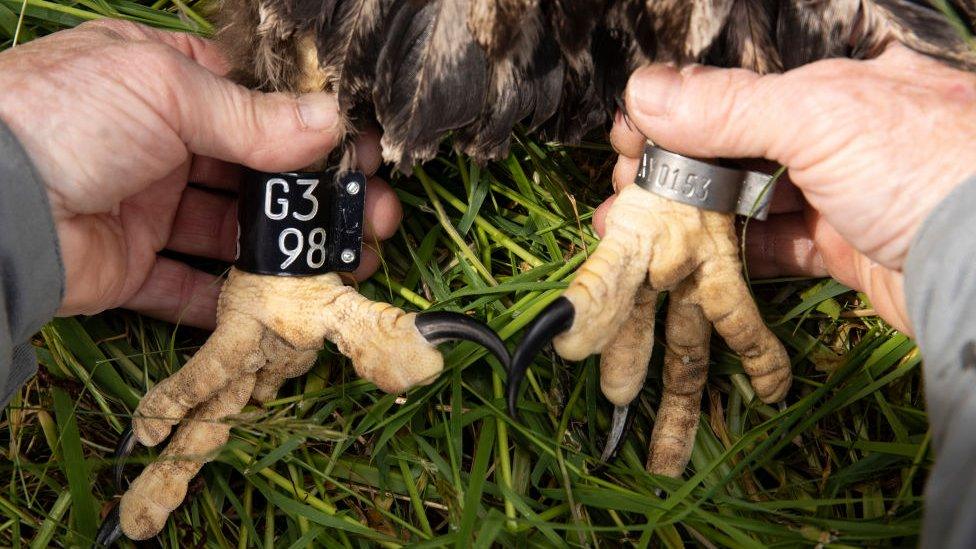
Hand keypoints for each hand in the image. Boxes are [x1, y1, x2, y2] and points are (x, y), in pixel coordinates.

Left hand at [0, 20, 401, 327]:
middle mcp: (160, 145)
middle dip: (315, 198)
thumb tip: (331, 120)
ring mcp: (146, 207)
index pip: (255, 105)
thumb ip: (252, 115)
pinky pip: (189, 287)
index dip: (310, 129)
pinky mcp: (130, 267)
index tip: (359, 153)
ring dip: (288, 250)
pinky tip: (283, 305)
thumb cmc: (66, 117)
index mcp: (165, 86)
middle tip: (369, 217)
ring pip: (234, 233)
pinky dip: (232, 300)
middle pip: (257, 174)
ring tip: (346, 266)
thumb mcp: (165, 89)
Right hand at [603, 45, 975, 334]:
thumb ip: (728, 107)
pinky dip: (724, 251)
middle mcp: (838, 131)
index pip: (737, 86)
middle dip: (672, 165)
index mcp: (838, 81)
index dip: (678, 107)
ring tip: (631, 225)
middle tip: (624, 186)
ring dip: (688, 212)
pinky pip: (771, 246)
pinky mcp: (842, 248)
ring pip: (746, 197)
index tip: (629, 131)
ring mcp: (840, 191)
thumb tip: (644, 91)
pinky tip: (680, 257)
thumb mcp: (820, 118)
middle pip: (734, 144)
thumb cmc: (925, 166)